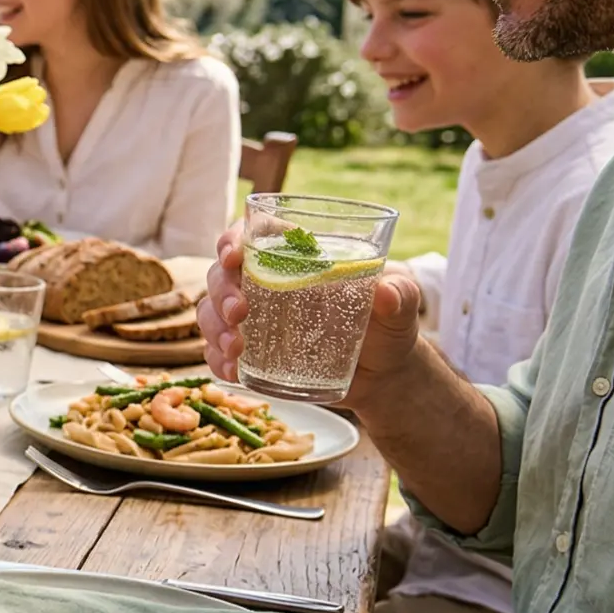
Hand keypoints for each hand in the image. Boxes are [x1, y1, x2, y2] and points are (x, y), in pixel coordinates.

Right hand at [199, 225, 428, 404]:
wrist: (383, 376)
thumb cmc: (389, 328)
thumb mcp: (402, 307)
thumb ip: (401, 295)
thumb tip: (386, 291)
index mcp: (298, 259)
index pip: (253, 236)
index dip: (232, 240)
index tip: (233, 257)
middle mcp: (267, 284)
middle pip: (222, 274)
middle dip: (222, 292)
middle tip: (238, 314)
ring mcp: (256, 320)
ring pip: (212, 312)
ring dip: (214, 328)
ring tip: (235, 350)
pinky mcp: (252, 352)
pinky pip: (217, 351)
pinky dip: (217, 359)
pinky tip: (231, 371)